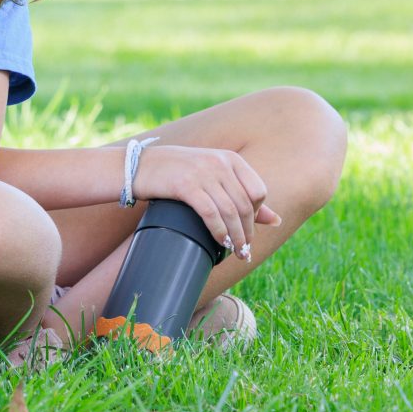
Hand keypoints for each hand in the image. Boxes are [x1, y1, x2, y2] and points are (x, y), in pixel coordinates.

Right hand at [132, 143, 277, 258]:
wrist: (136, 166)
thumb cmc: (176, 173)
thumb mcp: (212, 178)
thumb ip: (242, 195)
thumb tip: (276, 220)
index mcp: (230, 158)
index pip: (258, 191)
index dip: (256, 214)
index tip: (248, 231)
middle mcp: (219, 163)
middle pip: (245, 205)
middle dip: (247, 232)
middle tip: (245, 252)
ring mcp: (202, 173)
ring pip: (230, 211)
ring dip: (236, 236)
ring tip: (236, 253)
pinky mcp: (185, 185)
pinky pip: (210, 213)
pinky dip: (218, 230)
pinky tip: (219, 242)